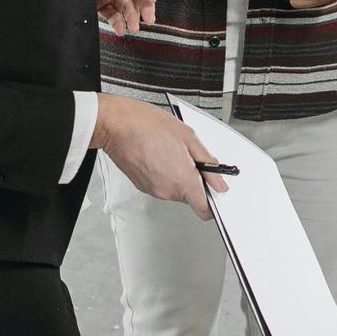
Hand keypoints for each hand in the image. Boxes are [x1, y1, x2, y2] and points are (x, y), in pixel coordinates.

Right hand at [92, 95, 213, 214]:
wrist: (117, 125)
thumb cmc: (147, 125)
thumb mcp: (188, 136)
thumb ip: (208, 163)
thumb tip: (219, 182)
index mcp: (182, 180)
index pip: (205, 210)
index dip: (213, 202)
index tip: (214, 190)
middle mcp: (168, 191)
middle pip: (191, 197)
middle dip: (195, 181)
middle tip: (190, 158)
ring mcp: (154, 190)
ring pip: (176, 191)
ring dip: (179, 176)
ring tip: (172, 153)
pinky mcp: (143, 187)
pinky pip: (162, 185)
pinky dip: (165, 174)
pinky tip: (160, 156)